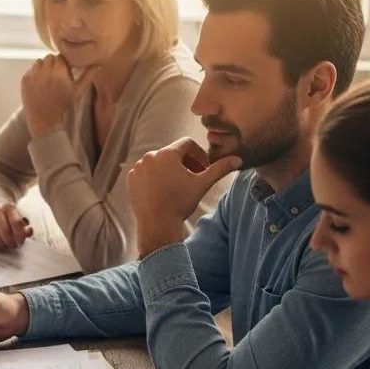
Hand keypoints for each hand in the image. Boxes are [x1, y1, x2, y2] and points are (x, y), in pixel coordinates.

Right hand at [0, 203, 32, 248]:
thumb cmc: (7, 218)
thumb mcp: (17, 219)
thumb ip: (24, 227)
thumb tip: (29, 232)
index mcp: (9, 207)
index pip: (16, 223)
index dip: (19, 236)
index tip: (20, 242)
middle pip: (5, 232)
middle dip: (11, 242)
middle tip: (13, 245)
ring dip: (2, 244)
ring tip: (4, 243)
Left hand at [21, 54, 99, 137]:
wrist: (44, 118)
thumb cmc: (63, 104)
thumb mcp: (78, 91)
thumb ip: (88, 75)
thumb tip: (99, 64)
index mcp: (59, 73)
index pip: (61, 56)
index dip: (63, 63)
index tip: (64, 71)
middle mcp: (45, 72)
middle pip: (50, 58)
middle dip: (53, 64)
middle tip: (56, 75)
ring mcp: (33, 75)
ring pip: (39, 61)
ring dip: (43, 67)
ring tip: (47, 79)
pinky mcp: (25, 80)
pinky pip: (31, 69)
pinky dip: (35, 74)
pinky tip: (40, 84)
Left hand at [127, 138, 241, 256]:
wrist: (156, 225)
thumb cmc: (180, 203)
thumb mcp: (202, 184)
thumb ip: (220, 169)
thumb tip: (238, 160)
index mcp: (167, 153)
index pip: (187, 143)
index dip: (198, 154)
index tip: (204, 167)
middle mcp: (149, 156)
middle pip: (172, 153)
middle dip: (185, 162)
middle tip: (194, 177)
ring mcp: (138, 168)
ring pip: (158, 162)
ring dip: (170, 169)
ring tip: (178, 185)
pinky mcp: (131, 179)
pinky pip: (146, 172)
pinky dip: (155, 177)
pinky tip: (163, 190)